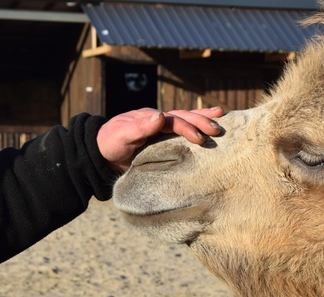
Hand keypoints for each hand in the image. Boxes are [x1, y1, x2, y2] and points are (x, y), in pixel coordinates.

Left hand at [97, 107, 223, 172]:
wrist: (101, 153)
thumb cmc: (110, 144)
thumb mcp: (121, 135)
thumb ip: (139, 126)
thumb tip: (159, 115)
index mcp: (150, 118)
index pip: (173, 121)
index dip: (187, 128)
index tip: (200, 139)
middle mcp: (158, 121)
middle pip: (184, 117)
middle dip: (202, 121)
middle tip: (218, 129)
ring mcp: (161, 130)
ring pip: (186, 120)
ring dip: (203, 120)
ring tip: (222, 117)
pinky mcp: (163, 140)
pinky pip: (182, 133)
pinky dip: (196, 129)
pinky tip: (208, 129)